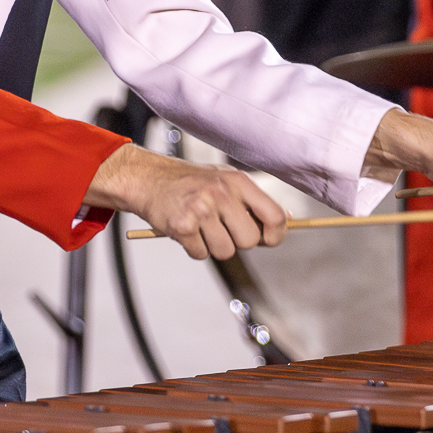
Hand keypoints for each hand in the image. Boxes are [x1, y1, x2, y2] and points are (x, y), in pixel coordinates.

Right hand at [84, 143, 285, 260]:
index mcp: (237, 181)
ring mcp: (201, 210)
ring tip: (201, 228)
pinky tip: (186, 230)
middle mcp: (221, 193)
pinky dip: (194, 248)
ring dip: (214, 246)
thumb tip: (285, 220)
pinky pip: (200, 254)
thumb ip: (252, 199)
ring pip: (225, 252)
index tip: (268, 239)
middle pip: (250, 241)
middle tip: (222, 229)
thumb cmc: (189, 181)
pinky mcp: (182, 226)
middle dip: (238, 242)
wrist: (147, 178)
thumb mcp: (224, 179)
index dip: (275, 235)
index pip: (273, 216)